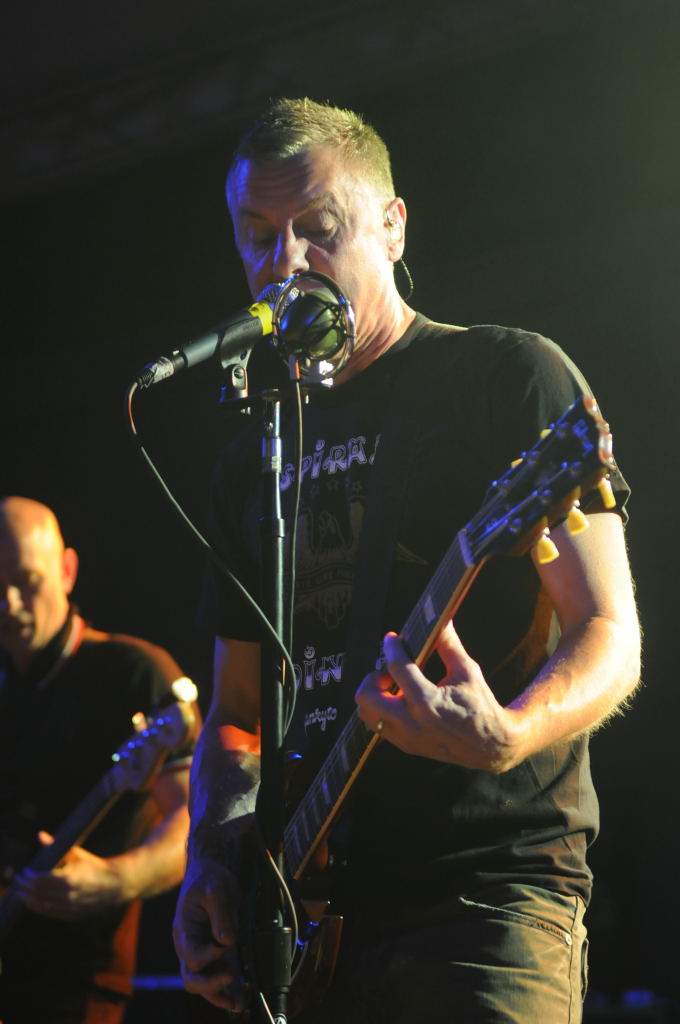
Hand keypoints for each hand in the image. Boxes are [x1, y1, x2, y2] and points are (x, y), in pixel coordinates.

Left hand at [13, 831, 124, 918]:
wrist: (116, 884)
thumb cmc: (94, 866)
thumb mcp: (77, 854)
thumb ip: (57, 846)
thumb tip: (41, 836)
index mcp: (70, 878)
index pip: (41, 880)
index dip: (30, 876)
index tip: (24, 871)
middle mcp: (69, 895)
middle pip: (40, 893)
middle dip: (26, 887)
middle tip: (18, 881)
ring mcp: (71, 907)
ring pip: (43, 905)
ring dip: (30, 899)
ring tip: (21, 893)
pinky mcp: (73, 915)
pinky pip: (51, 913)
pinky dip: (39, 908)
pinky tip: (33, 902)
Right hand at [173, 857, 247, 1012]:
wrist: (210, 874)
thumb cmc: (209, 879)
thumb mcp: (216, 890)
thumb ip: (221, 914)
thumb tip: (226, 940)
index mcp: (185, 930)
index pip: (192, 954)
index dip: (207, 955)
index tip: (224, 945)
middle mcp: (190, 946)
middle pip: (192, 978)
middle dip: (210, 986)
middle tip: (230, 980)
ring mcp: (203, 953)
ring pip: (205, 984)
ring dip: (221, 996)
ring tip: (240, 1003)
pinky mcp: (217, 955)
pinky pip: (219, 977)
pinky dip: (230, 990)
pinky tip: (243, 997)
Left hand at [355, 623, 522, 771]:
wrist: (491, 747)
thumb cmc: (481, 706)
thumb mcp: (468, 671)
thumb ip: (449, 645)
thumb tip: (441, 618)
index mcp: (428, 701)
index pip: (397, 668)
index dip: (392, 647)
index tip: (391, 638)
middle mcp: (411, 722)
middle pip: (365, 696)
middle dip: (373, 677)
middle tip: (389, 671)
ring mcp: (406, 738)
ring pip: (366, 713)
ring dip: (374, 695)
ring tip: (394, 686)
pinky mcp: (406, 746)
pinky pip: (378, 726)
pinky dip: (381, 710)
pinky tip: (400, 701)